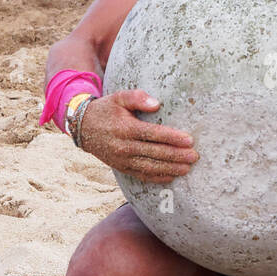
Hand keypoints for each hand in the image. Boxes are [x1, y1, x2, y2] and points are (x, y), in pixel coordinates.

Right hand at [79, 89, 197, 182]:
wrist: (82, 127)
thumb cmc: (106, 109)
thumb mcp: (119, 97)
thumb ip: (137, 97)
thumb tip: (157, 104)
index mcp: (125, 128)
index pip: (153, 134)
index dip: (172, 138)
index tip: (189, 140)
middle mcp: (124, 146)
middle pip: (155, 153)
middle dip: (176, 156)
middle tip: (194, 156)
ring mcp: (122, 160)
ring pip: (150, 167)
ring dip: (170, 169)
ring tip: (187, 169)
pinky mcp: (121, 168)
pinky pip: (141, 175)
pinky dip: (157, 177)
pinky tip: (171, 177)